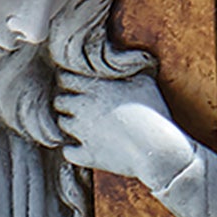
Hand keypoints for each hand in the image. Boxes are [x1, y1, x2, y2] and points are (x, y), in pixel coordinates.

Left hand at [53, 68, 193, 191]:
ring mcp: (82, 132)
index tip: (77, 85)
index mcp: (96, 87)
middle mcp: (83, 107)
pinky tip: (82, 148)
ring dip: (69, 124)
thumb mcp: (145, 82)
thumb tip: (127, 62)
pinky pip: (67, 152)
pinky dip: (72, 150)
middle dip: (67, 102)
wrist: (157, 148)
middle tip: (80, 106)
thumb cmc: (154, 112)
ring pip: (61, 124)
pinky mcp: (87, 155)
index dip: (69, 81)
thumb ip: (130, 70)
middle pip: (59, 101)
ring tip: (83, 126)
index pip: (66, 78)